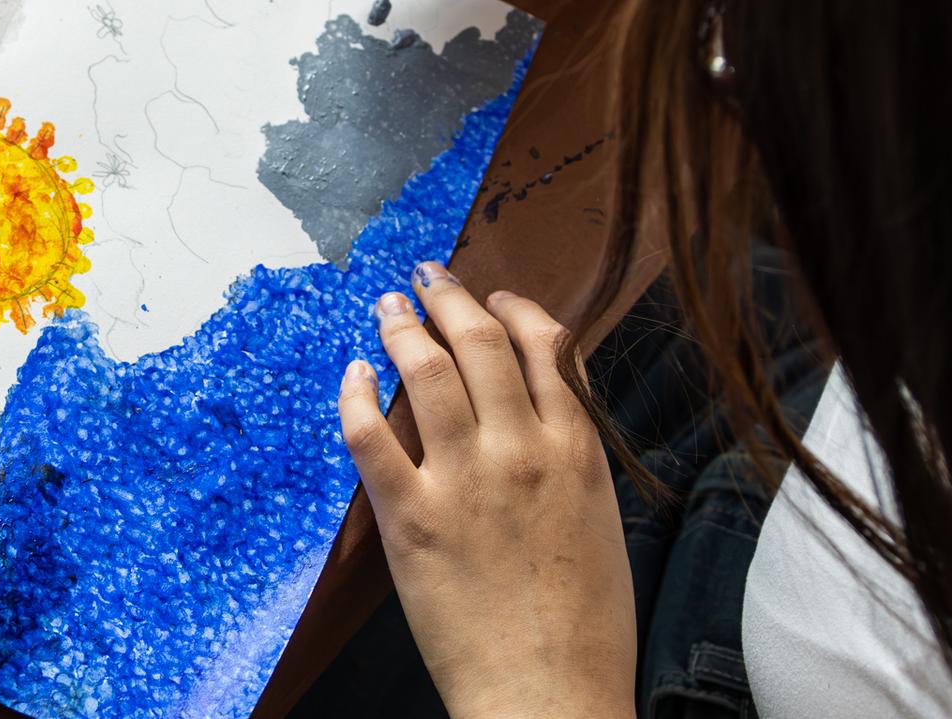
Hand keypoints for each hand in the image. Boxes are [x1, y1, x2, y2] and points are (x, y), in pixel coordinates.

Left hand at [339, 264, 635, 718]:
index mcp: (577, 450)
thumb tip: (541, 407)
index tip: (490, 298)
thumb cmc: (584, 624)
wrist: (549, 696)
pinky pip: (370, 434)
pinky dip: (356, 393)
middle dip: (449, 296)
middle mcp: (521, 450)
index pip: (544, 344)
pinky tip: (353, 373)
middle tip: (426, 276)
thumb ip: (570, 455)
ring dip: (401, 327)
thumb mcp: (598, 517)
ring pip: (427, 371)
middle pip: (479, 341)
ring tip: (387, 307)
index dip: (511, 307)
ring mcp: (463, 481)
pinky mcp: (410, 517)